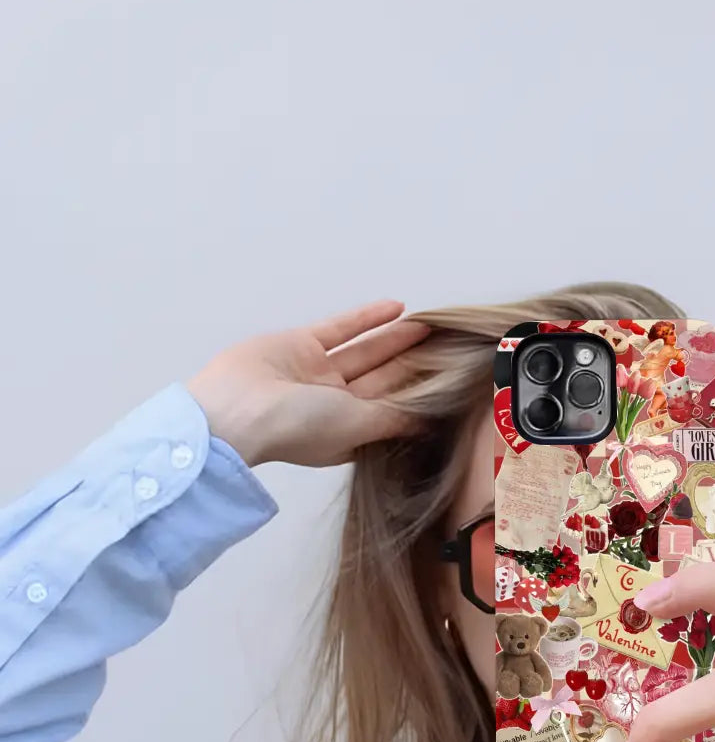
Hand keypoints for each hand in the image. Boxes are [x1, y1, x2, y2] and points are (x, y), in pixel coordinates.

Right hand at [187, 300, 428, 466]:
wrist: (234, 409)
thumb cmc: (295, 428)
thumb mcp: (357, 426)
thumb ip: (394, 419)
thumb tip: (431, 421)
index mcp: (351, 433)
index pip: (395, 410)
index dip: (422, 395)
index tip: (453, 381)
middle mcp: (336, 406)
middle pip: (385, 380)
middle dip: (415, 364)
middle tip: (449, 346)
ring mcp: (318, 375)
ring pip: (368, 353)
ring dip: (397, 339)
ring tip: (430, 325)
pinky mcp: (302, 346)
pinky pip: (342, 330)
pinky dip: (367, 319)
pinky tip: (397, 308)